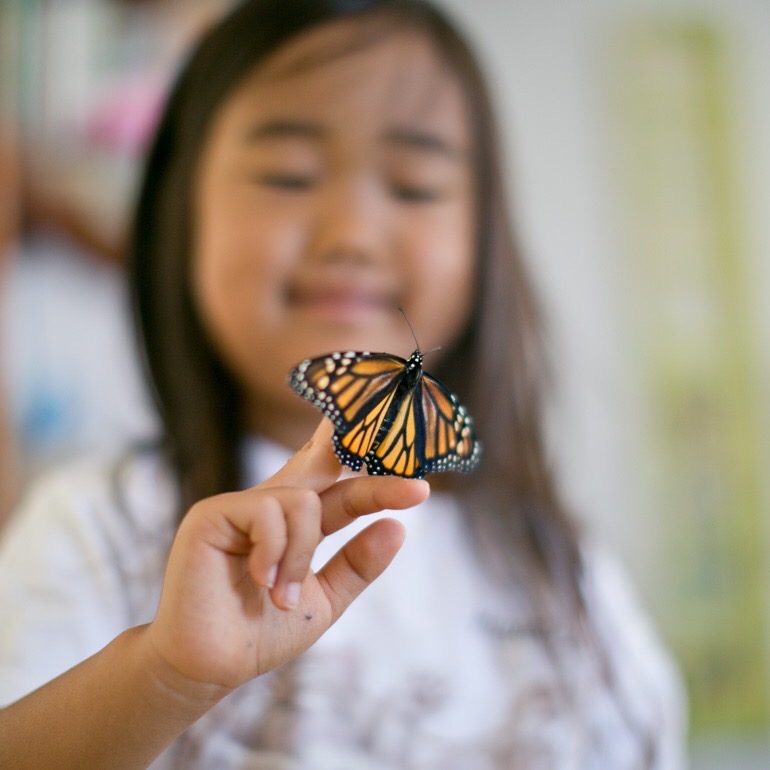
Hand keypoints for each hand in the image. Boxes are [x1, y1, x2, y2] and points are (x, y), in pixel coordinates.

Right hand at [147, 419, 428, 698]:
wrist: (209, 668)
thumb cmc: (260, 633)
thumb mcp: (323, 598)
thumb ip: (356, 564)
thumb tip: (396, 527)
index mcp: (293, 523)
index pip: (337, 485)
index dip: (374, 478)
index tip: (420, 489)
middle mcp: (269, 505)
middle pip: (327, 471)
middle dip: (372, 483)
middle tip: (416, 492)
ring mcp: (240, 505)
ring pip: (303, 501)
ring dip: (302, 555)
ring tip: (281, 594)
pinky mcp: (213, 513)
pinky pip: (267, 513)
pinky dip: (276, 552)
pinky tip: (261, 581)